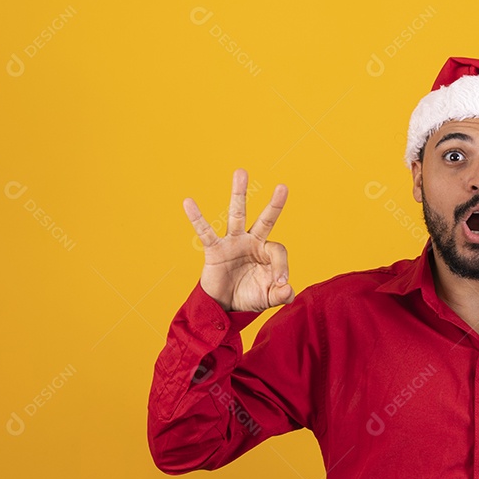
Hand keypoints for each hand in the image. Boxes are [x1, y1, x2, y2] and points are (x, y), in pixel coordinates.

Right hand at [184, 168, 292, 311]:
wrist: (224, 306)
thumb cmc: (249, 297)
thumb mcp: (269, 298)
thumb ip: (282, 294)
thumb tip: (289, 290)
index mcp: (266, 252)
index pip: (278, 251)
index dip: (282, 267)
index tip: (281, 283)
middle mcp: (252, 242)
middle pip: (265, 220)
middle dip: (275, 205)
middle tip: (283, 187)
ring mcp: (233, 243)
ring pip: (237, 215)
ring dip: (239, 194)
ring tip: (241, 172)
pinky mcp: (215, 250)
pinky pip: (205, 232)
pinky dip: (197, 218)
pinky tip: (188, 202)